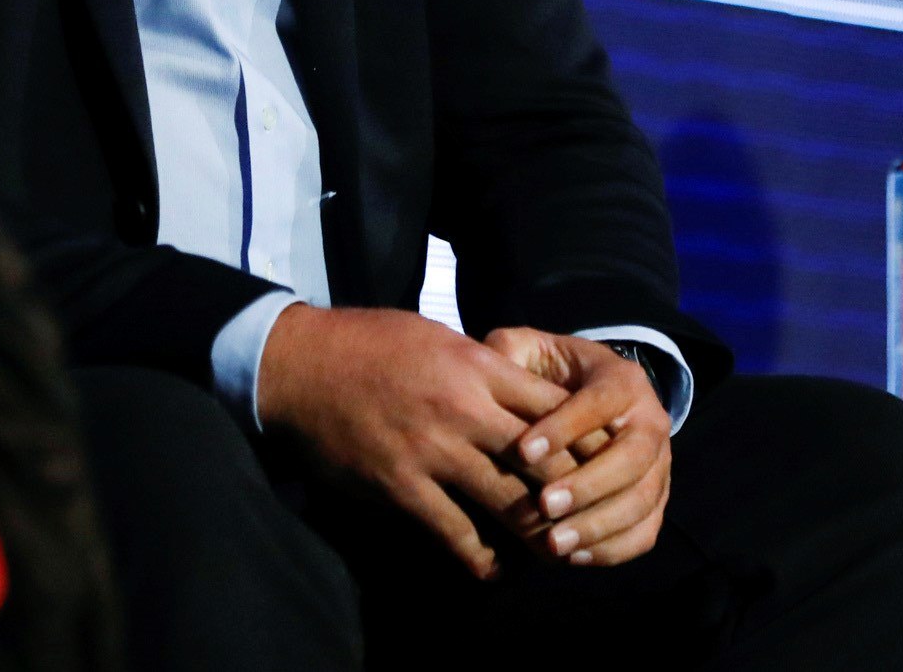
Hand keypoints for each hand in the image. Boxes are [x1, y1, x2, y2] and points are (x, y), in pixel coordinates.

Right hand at [255, 304, 568, 579]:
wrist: (298, 365)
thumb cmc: (368, 343)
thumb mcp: (437, 336)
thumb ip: (484, 366)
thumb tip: (528, 393)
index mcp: (477, 365)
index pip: (557, 408)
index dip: (588, 439)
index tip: (605, 461)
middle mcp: (464, 409)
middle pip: (548, 462)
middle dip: (577, 493)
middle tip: (590, 514)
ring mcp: (433, 451)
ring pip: (512, 504)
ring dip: (539, 533)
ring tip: (554, 548)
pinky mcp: (402, 488)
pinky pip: (458, 535)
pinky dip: (484, 558)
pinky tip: (495, 566)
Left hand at [481, 328, 671, 566]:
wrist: (589, 395)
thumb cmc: (549, 374)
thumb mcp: (529, 350)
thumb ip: (509, 352)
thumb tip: (489, 371)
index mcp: (622, 380)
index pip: (599, 403)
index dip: (563, 428)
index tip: (521, 451)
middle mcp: (651, 420)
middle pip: (632, 457)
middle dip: (588, 485)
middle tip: (543, 505)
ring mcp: (660, 464)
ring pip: (643, 500)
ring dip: (599, 525)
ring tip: (553, 543)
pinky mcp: (656, 499)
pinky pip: (646, 532)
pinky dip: (614, 549)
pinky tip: (574, 557)